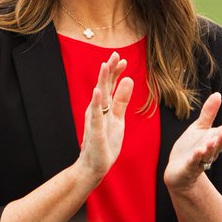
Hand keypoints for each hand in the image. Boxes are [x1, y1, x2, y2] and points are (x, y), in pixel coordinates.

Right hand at [76, 52, 134, 182]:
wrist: (93, 167)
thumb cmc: (105, 143)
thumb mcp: (118, 119)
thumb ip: (121, 100)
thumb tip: (128, 79)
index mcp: (104, 107)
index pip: (110, 85)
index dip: (115, 72)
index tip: (123, 59)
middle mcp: (97, 110)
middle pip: (103, 87)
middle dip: (109, 70)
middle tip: (115, 54)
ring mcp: (95, 120)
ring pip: (98, 97)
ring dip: (102, 81)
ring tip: (105, 66)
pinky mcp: (95, 132)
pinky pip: (95, 116)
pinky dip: (96, 103)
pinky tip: (98, 92)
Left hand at [164, 92, 221, 190]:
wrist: (178, 170)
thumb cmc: (190, 147)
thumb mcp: (199, 128)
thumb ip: (209, 113)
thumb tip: (218, 94)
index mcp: (212, 141)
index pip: (221, 136)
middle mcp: (209, 151)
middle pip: (217, 145)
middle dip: (221, 139)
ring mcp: (199, 160)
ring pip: (207, 154)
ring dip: (210, 148)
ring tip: (212, 140)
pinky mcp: (189, 167)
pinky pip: (194, 162)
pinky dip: (197, 157)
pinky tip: (199, 151)